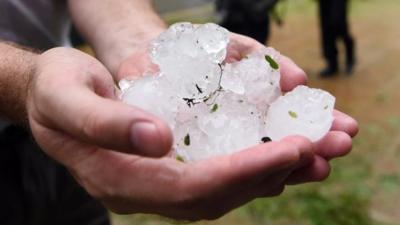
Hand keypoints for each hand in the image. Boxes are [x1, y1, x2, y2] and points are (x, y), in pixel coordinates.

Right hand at [28, 47, 316, 219]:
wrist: (53, 96)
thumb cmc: (58, 91)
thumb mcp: (68, 95)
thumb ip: (105, 122)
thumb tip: (159, 139)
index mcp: (115, 177)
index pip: (190, 186)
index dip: (242, 170)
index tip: (290, 148)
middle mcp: (142, 191)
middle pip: (216, 195)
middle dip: (270, 174)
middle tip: (319, 150)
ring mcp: (156, 185)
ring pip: (222, 191)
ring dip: (271, 173)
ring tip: (316, 154)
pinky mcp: (168, 170)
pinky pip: (217, 176)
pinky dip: (252, 165)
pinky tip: (282, 152)